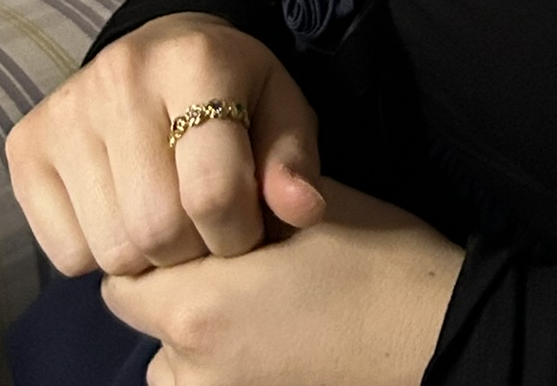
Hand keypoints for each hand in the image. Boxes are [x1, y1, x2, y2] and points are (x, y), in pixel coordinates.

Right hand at [6, 13, 325, 274]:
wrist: (163, 48)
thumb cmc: (234, 89)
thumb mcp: (282, 109)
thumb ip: (293, 161)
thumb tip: (302, 211)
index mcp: (195, 61)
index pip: (213, 191)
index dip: (239, 233)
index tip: (248, 226)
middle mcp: (120, 77)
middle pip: (157, 227)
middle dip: (193, 249)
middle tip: (206, 227)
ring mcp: (65, 110)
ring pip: (111, 248)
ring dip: (148, 257)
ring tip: (169, 217)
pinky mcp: (27, 145)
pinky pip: (65, 253)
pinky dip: (100, 253)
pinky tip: (124, 210)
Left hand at [103, 178, 464, 385]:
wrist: (434, 334)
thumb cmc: (376, 259)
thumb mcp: (309, 205)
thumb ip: (243, 198)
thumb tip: (210, 189)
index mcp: (196, 308)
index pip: (123, 280)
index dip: (156, 245)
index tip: (195, 224)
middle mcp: (191, 369)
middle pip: (147, 324)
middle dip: (175, 290)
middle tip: (230, 258)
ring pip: (174, 365)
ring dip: (195, 335)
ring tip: (253, 300)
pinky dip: (222, 365)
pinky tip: (271, 335)